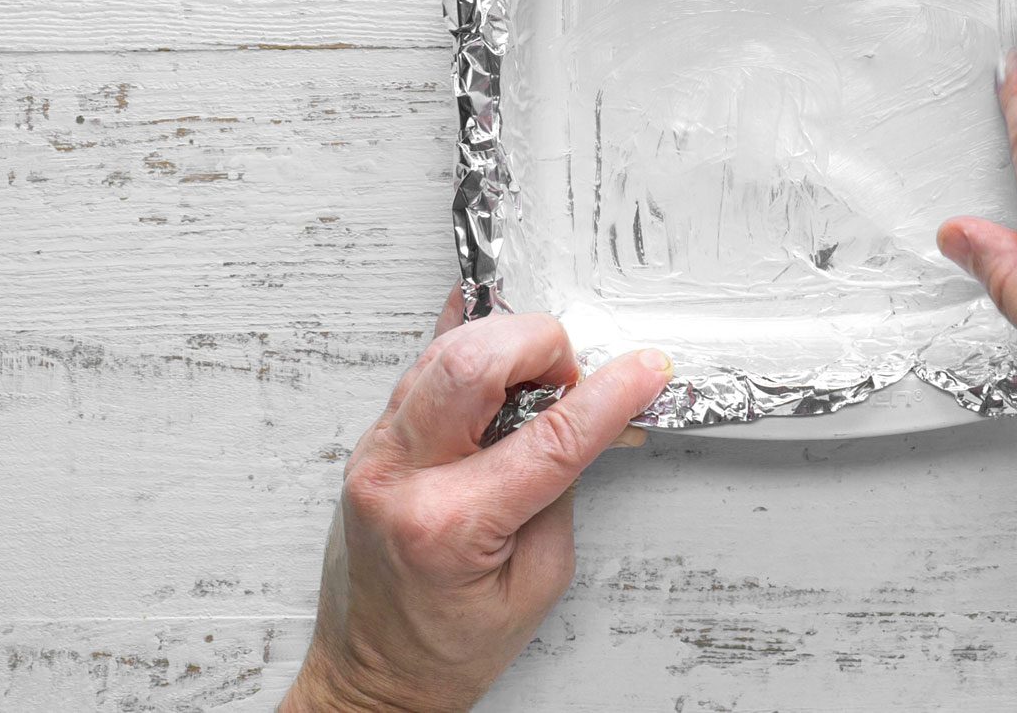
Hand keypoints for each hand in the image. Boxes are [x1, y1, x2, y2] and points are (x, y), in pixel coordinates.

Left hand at [282, 288, 672, 712]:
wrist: (372, 672)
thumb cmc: (446, 645)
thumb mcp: (537, 580)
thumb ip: (562, 489)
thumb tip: (587, 416)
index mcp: (449, 525)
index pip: (549, 437)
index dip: (609, 395)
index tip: (645, 371)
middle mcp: (401, 478)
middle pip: (473, 361)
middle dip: (541, 347)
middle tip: (573, 378)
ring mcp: (376, 453)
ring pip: (445, 350)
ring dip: (506, 347)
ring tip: (540, 381)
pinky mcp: (372, 441)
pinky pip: (422, 366)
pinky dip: (467, 347)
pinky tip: (495, 344)